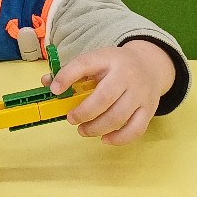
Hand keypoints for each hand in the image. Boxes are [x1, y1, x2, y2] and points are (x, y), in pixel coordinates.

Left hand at [43, 40, 175, 144]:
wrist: (149, 66)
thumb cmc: (114, 66)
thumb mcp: (95, 61)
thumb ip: (71, 71)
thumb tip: (47, 82)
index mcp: (108, 58)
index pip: (85, 64)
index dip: (67, 76)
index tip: (54, 90)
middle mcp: (127, 74)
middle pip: (105, 96)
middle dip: (84, 112)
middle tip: (71, 118)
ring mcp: (140, 93)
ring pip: (119, 116)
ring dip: (96, 128)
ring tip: (83, 130)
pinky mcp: (149, 109)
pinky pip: (135, 129)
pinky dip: (118, 138)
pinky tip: (104, 139)